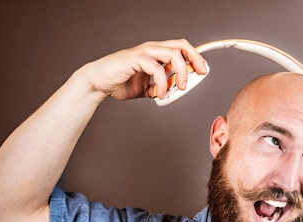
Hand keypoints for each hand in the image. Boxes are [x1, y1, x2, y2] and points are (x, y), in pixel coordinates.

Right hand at [80, 39, 207, 100]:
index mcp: (156, 54)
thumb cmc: (121, 83)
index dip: (195, 56)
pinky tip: (160, 94)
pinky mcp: (135, 58)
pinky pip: (157, 69)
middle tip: (200, 74)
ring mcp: (144, 52)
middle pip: (181, 46)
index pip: (180, 49)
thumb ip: (161, 89)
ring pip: (172, 54)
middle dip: (194, 59)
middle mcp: (152, 49)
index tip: (204, 70)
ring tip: (180, 88)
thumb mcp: (147, 89)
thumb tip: (175, 94)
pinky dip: (163, 83)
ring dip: (181, 72)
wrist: (99, 83)